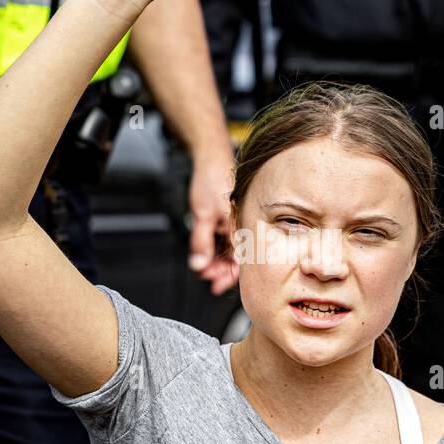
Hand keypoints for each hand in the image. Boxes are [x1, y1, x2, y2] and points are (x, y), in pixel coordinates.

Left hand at [186, 148, 239, 295]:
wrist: (211, 156)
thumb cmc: (212, 180)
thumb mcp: (202, 215)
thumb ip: (201, 242)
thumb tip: (200, 265)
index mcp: (242, 227)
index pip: (240, 262)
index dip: (227, 278)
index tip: (214, 287)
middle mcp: (243, 226)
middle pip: (235, 258)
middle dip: (218, 270)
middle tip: (202, 275)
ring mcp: (236, 222)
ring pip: (229, 249)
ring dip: (215, 259)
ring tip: (201, 264)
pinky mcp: (230, 217)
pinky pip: (226, 238)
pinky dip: (215, 247)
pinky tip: (206, 251)